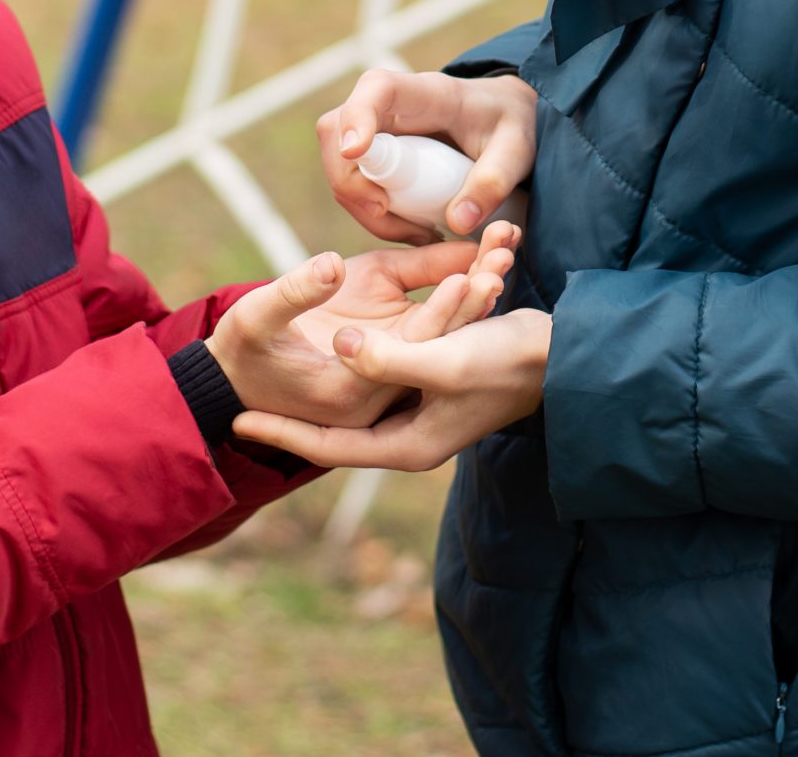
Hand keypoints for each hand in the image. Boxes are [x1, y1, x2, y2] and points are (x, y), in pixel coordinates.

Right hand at [207, 226, 518, 429]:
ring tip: (504, 245)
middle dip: (472, 300)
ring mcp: (391, 374)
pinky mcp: (394, 353)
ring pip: (444, 334)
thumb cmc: (244, 348)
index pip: (408, 353)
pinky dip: (460, 288)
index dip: (438, 314)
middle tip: (502, 256)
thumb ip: (294, 292)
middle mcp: (382, 390)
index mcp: (351, 389)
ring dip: (474, 291)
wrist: (240, 374)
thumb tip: (330, 265)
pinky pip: (435, 323)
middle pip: (439, 344)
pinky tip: (486, 249)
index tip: (467, 276)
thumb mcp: (257, 317)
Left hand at [232, 308, 551, 470]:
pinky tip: (326, 356)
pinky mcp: (433, 386)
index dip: (282, 433)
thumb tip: (340, 347)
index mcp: (409, 444)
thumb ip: (389, 358)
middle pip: (337, 434)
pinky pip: (379, 379)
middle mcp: (412, 436)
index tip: (236, 419)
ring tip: (271, 386)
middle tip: (242, 407)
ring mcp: (423, 413)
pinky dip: (353, 367)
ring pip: (356, 404)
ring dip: (319, 398)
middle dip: (293, 421)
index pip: (328, 450)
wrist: (561, 355)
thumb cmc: (506, 362)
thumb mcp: (443, 360)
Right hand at [319, 70, 537, 243]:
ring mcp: (374, 128)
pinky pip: (353, 183)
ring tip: (414, 233)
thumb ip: (493, 181)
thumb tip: (457, 221)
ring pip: (339, 163)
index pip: (375, 89)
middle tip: (386, 213)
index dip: (357, 116)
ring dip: (361, 204)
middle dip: (350, 180)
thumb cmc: (509, 124)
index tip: (355, 151)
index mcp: (424, 91)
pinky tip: (411, 230)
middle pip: (337, 131)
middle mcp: (388, 105)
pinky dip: (372, 213)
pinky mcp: (373, 154)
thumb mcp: (517, 150)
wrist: (505, 122)